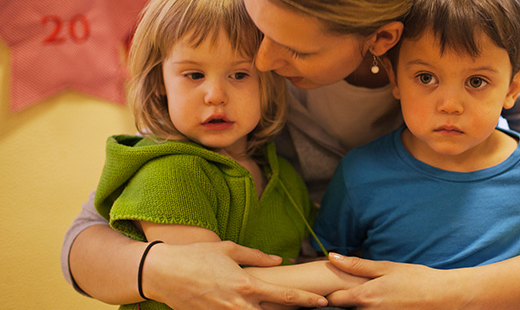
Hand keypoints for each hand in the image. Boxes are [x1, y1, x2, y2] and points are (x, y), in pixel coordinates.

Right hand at [143, 241, 327, 309]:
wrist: (162, 272)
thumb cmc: (196, 256)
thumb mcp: (230, 249)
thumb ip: (258, 257)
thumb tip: (279, 260)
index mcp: (247, 285)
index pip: (285, 296)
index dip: (307, 300)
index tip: (322, 302)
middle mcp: (239, 305)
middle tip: (312, 308)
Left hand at [325, 253, 464, 309]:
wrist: (442, 296)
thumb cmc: (415, 278)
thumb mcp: (385, 267)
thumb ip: (356, 265)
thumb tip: (331, 256)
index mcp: (365, 296)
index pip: (333, 300)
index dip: (330, 292)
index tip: (332, 283)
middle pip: (343, 309)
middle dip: (341, 299)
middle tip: (346, 288)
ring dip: (357, 304)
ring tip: (369, 293)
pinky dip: (371, 308)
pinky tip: (380, 300)